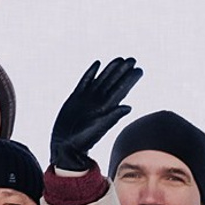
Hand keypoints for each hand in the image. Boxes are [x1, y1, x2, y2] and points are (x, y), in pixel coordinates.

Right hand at [50, 55, 143, 173]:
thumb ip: (112, 116)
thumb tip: (129, 107)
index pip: (121, 90)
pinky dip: (91, 73)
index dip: (130, 80)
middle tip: (132, 60)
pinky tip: (97, 64)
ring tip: (119, 59)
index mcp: (107, 108)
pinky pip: (85, 81)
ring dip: (110, 70)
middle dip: (122, 71)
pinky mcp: (76, 97)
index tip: (139, 70)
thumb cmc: (83, 141)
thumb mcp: (99, 128)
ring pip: (101, 79)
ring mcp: (87, 98)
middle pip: (113, 82)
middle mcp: (99, 101)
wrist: (65, 145)